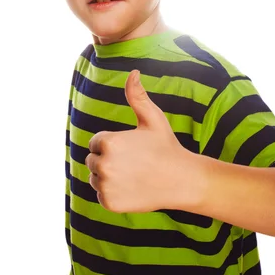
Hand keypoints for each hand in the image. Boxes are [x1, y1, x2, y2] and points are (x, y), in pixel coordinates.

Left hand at [85, 69, 192, 213]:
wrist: (182, 180)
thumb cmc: (166, 147)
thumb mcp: (153, 118)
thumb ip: (137, 96)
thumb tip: (133, 72)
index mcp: (107, 142)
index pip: (96, 143)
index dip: (113, 145)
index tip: (132, 150)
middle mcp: (102, 164)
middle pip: (93, 161)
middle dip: (109, 161)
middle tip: (134, 163)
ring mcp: (105, 185)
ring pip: (95, 179)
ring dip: (108, 177)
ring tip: (133, 175)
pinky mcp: (109, 203)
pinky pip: (101, 195)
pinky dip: (113, 194)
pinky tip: (133, 189)